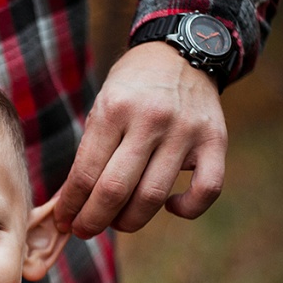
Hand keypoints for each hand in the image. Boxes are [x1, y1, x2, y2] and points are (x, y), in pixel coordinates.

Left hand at [56, 42, 226, 237]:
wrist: (180, 52)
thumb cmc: (132, 88)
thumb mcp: (102, 108)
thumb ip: (89, 154)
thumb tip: (69, 204)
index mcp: (114, 109)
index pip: (86, 173)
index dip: (72, 205)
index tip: (66, 220)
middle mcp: (151, 120)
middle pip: (115, 190)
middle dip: (93, 220)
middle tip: (85, 230)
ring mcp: (186, 131)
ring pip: (153, 197)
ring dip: (130, 221)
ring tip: (118, 222)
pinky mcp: (216, 140)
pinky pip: (207, 190)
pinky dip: (187, 209)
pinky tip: (169, 207)